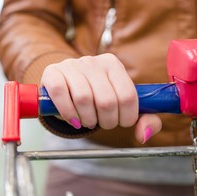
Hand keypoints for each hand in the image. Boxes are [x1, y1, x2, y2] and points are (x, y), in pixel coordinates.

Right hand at [40, 53, 161, 143]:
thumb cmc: (95, 97)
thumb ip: (143, 119)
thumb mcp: (121, 105)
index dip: (126, 117)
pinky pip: (60, 94)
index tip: (120, 122)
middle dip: (106, 121)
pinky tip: (73, 119)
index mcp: (112, 64)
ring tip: (87, 121)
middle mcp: (92, 61)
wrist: (64, 86)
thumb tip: (143, 134)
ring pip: (83, 99)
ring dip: (87, 120)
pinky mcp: (52, 72)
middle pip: (107, 101)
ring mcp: (71, 65)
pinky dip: (68, 113)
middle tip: (101, 123)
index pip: (128, 96)